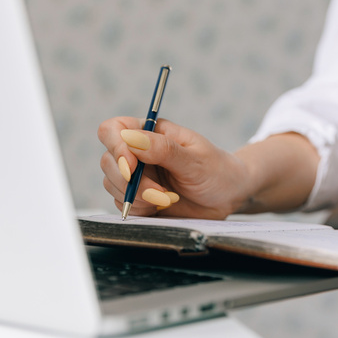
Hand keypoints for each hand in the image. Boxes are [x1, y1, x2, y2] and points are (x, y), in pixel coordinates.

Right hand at [98, 117, 250, 218]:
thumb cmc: (217, 170)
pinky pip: (122, 204)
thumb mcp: (195, 160)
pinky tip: (163, 206)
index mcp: (152, 133)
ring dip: (137, 197)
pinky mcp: (139, 197)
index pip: (113, 129)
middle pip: (108, 161)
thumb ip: (163, 149)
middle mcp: (139, 151)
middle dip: (131, 182)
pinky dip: (139, 208)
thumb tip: (130, 137)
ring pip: (112, 185)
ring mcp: (137, 175)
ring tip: (169, 198)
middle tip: (161, 193)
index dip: (116, 147)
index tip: (131, 168)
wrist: (229, 196)